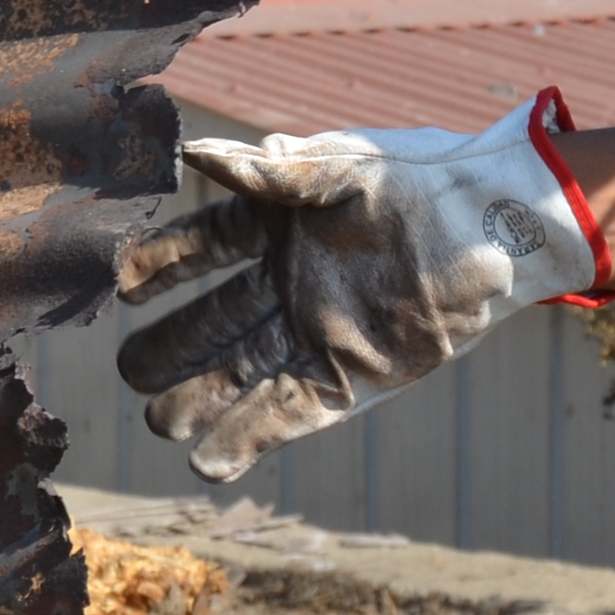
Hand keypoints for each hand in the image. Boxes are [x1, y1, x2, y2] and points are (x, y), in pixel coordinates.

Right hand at [116, 98, 604, 481]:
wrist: (494, 229)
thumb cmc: (422, 182)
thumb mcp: (341, 168)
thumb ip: (269, 172)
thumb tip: (191, 153)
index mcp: (278, 226)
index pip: (203, 248)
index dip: (161, 265)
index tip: (120, 284)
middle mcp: (289, 284)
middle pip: (213, 322)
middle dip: (170, 349)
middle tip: (129, 370)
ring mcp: (317, 335)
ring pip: (243, 374)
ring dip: (201, 401)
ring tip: (158, 425)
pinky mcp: (351, 380)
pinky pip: (290, 412)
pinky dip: (250, 437)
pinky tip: (207, 461)